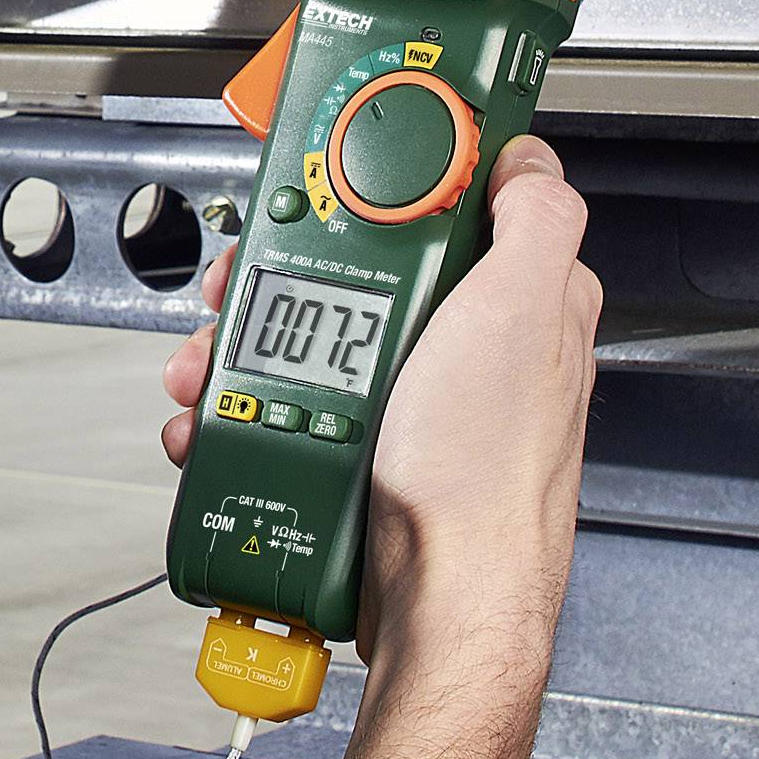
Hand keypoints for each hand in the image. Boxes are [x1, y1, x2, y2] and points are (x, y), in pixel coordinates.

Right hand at [159, 137, 602, 670]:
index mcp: (515, 306)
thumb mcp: (525, 310)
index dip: (382, 187)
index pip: (448, 210)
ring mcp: (411, 408)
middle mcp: (467, 355)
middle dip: (283, 275)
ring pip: (312, 343)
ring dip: (247, 345)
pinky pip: (291, 410)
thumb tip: (529, 156)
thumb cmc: (485, 474)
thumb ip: (538, 218)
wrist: (440, 602)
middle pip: (357, 275)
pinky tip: (229, 417)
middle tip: (248, 285)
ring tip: (220, 363)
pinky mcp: (364, 456)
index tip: (330, 185)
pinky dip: (246, 407)